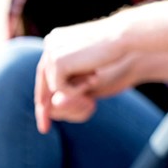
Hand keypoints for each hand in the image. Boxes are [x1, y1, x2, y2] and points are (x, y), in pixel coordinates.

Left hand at [34, 16, 130, 133]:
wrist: (125, 38)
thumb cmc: (115, 53)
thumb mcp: (88, 70)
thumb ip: (72, 81)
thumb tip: (54, 103)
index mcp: (58, 40)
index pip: (46, 73)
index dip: (45, 95)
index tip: (44, 116)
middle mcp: (51, 43)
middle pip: (42, 82)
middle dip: (43, 108)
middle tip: (44, 129)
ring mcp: (52, 51)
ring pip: (52, 87)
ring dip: (75, 92)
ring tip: (96, 80)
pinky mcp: (57, 61)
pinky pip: (60, 88)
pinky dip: (77, 90)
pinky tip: (94, 78)